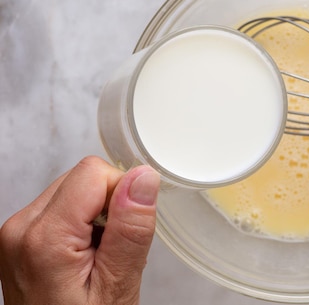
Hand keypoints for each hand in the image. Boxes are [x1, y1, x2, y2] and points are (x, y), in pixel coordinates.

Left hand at [0, 156, 160, 304]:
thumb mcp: (118, 285)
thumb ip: (131, 228)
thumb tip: (143, 178)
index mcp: (44, 237)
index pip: (95, 173)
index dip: (122, 197)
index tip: (123, 234)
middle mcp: (21, 227)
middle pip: (83, 177)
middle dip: (109, 206)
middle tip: (110, 251)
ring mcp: (16, 231)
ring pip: (74, 188)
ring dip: (96, 215)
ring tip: (96, 257)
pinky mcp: (20, 236)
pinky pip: (63, 205)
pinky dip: (81, 223)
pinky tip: (83, 257)